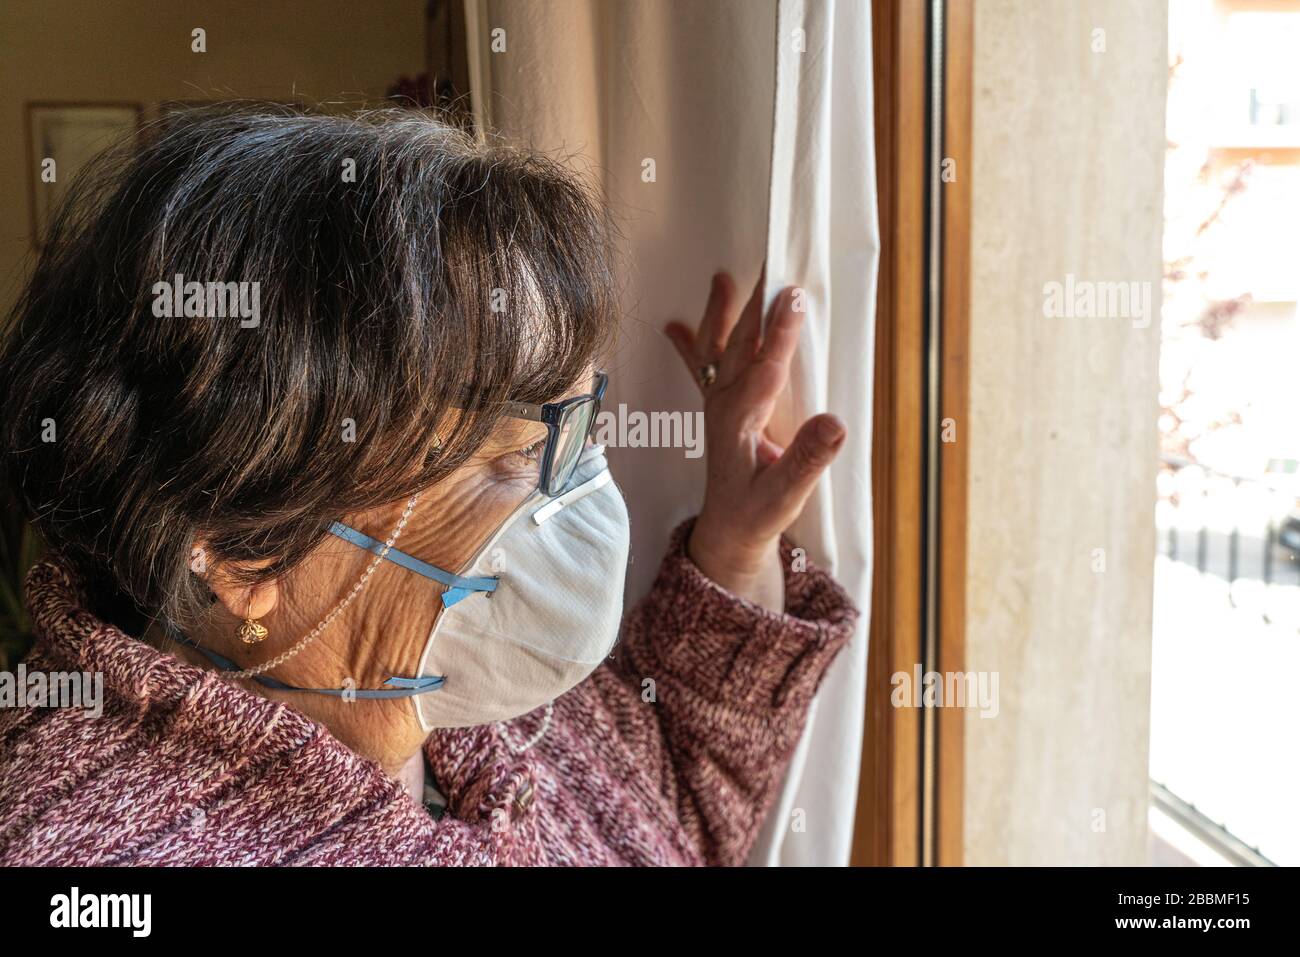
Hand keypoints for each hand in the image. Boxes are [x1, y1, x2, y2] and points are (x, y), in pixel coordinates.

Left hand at [665, 269, 844, 608]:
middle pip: (742, 347)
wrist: (728, 532)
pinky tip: (675, 327)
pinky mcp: (721, 410)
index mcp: (741, 421)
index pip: (766, 368)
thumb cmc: (757, 514)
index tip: (796, 297)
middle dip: (759, 307)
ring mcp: (720, 406)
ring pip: (720, 350)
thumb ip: (807, 459)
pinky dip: (692, 345)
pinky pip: (704, 370)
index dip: (782, 332)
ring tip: (721, 280)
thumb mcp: (786, 495)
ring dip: (722, 315)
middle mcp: (726, 406)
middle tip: (775, 267)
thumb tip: (835, 423)